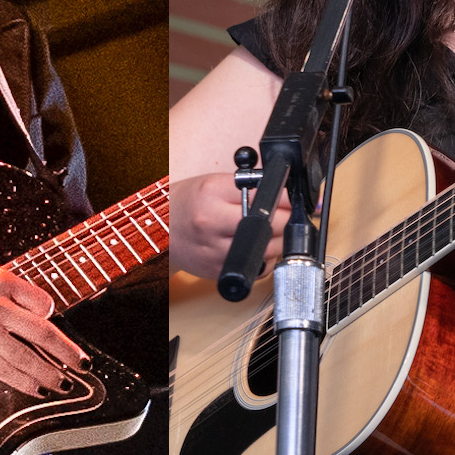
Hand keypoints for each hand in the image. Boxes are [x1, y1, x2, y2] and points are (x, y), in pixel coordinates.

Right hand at [0, 244, 87, 395]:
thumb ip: (3, 285)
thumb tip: (31, 304)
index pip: (41, 302)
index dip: (52, 316)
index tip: (57, 326)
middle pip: (42, 333)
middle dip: (67, 352)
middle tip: (83, 364)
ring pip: (25, 357)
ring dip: (49, 373)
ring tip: (64, 384)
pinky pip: (0, 369)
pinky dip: (21, 381)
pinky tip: (34, 387)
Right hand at [165, 172, 288, 278]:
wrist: (161, 231)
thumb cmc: (187, 205)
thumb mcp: (214, 184)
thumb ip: (248, 186)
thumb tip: (287, 192)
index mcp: (212, 193)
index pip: (267, 196)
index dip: (288, 198)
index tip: (293, 198)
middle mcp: (211, 222)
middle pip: (274, 224)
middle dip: (286, 219)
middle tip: (283, 214)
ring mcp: (215, 250)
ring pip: (270, 249)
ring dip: (278, 240)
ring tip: (268, 230)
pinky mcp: (219, 271)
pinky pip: (258, 268)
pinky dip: (264, 259)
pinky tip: (254, 248)